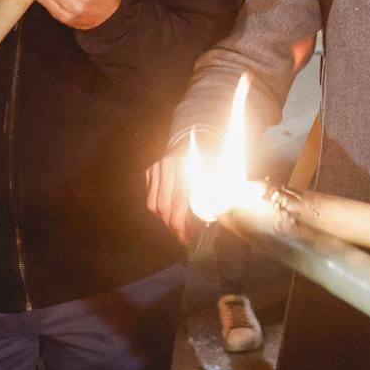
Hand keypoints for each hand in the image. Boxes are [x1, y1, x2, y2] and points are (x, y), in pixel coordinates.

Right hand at [145, 127, 220, 245]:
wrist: (195, 132)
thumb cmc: (211, 152)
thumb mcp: (219, 166)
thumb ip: (218, 186)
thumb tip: (220, 210)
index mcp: (186, 165)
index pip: (179, 201)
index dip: (181, 223)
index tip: (186, 237)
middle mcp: (167, 166)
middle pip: (163, 206)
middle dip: (172, 226)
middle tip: (182, 237)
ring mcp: (155, 168)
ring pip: (153, 203)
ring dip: (163, 220)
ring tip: (175, 228)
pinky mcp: (149, 170)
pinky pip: (150, 195)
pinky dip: (157, 208)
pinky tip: (168, 214)